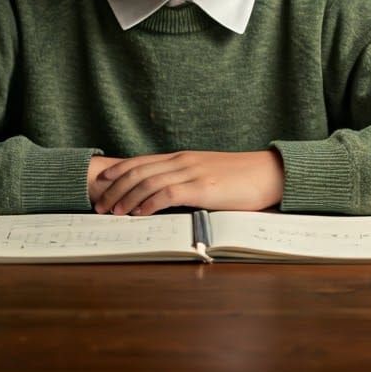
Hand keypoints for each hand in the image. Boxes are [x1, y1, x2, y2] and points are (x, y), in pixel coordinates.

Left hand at [91, 150, 284, 215]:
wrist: (270, 172)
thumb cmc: (242, 177)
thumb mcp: (209, 173)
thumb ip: (187, 180)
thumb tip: (167, 195)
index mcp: (183, 158)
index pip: (142, 161)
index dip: (119, 171)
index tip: (103, 183)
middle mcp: (183, 162)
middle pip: (139, 171)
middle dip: (115, 188)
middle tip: (100, 205)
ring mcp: (192, 173)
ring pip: (148, 182)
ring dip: (127, 198)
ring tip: (113, 212)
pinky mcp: (203, 188)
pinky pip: (168, 193)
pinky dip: (149, 203)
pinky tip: (139, 213)